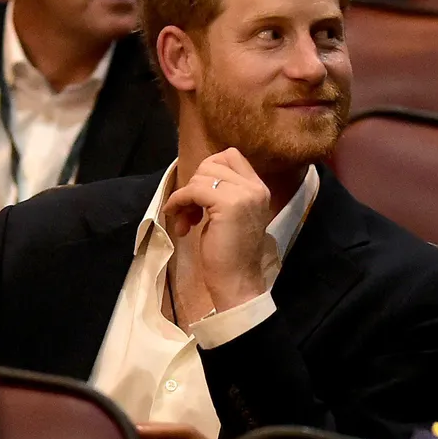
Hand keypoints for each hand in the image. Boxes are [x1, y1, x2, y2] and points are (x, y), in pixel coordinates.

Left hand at [163, 148, 271, 311]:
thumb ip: (221, 193)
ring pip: (201, 176)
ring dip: (185, 197)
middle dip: (193, 184)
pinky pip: (193, 190)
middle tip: (188, 211)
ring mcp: (244, 194)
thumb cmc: (230, 254)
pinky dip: (179, 201)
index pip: (230, 156)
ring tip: (185, 222)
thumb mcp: (229, 215)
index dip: (207, 170)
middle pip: (212, 163)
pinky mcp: (229, 204)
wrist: (238, 282)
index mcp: (258, 188)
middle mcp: (255, 187)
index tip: (198, 194)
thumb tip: (196, 179)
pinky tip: (179, 221)